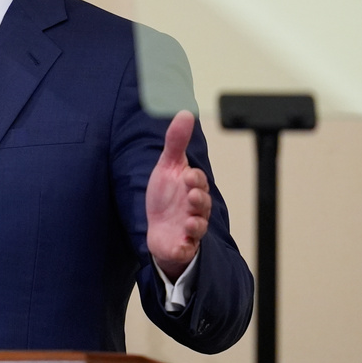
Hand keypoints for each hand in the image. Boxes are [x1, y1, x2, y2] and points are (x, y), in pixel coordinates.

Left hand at [146, 110, 211, 280]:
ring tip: (189, 222)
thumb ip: (176, 142)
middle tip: (191, 195)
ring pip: (199, 227)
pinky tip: (179, 246)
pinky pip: (187, 249)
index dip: (195, 179)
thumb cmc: (166, 196)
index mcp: (192, 188)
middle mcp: (194, 209)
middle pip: (203, 204)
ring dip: (196, 224)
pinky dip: (184, 248)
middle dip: (199, 200)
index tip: (187, 175)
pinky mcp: (181, 246)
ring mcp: (189, 229)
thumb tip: (185, 112)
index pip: (199, 182)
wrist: (158, 229)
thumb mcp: (168, 167)